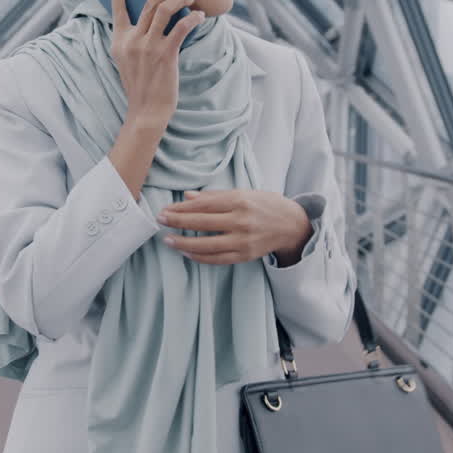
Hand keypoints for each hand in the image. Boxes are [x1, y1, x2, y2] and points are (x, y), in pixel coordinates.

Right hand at [109, 0, 205, 127]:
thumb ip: (134, 39)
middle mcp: (132, 40)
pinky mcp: (165, 54)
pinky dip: (192, 18)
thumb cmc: (141, 85)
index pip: (117, 10)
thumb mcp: (128, 60)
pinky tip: (199, 17)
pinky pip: (180, 28)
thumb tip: (152, 18)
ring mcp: (148, 46)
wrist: (146, 109)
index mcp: (120, 40)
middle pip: (149, 3)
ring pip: (164, 10)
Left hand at [157, 189, 311, 266]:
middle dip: (178, 222)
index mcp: (240, 201)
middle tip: (160, 220)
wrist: (291, 225)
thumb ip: (214, 196)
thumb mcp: (243, 193)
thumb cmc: (265, 205)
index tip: (166, 209)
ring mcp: (243, 240)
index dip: (182, 208)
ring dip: (184, 244)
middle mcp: (241, 221)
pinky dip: (201, 257)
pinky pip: (218, 259)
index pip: (204, 205)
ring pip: (208, 245)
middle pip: (202, 223)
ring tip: (168, 241)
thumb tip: (188, 197)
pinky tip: (187, 253)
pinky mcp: (245, 255)